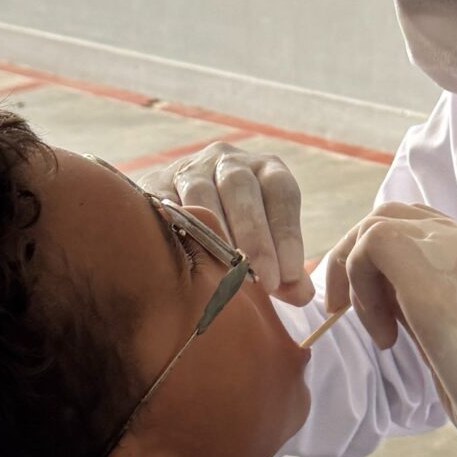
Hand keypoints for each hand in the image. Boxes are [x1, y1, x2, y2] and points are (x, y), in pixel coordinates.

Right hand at [164, 142, 311, 301]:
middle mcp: (228, 162)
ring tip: (224, 274)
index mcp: (265, 170)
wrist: (179, 219)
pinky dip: (175, 230)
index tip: (286, 276)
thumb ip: (285, 273)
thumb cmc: (238, 239)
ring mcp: (190, 169)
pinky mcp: (155, 183)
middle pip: (241, 188)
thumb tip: (301, 295)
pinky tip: (183, 261)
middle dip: (253, 236)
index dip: (287, 234)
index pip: (282, 192)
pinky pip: (163, 203)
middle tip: (261, 280)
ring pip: (201, 192)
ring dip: (213, 235)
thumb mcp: (267, 249)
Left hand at [322, 207, 456, 456]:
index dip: (384, 264)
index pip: (422, 230)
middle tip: (350, 312)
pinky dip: (360, 285)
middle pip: (394, 216)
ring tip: (379, 333)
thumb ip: (429, 307)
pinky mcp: (432, 273)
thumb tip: (384, 299)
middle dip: (356, 258)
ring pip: (378, 225)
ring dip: (355, 272)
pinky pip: (372, 245)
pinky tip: (387, 338)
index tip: (378, 316)